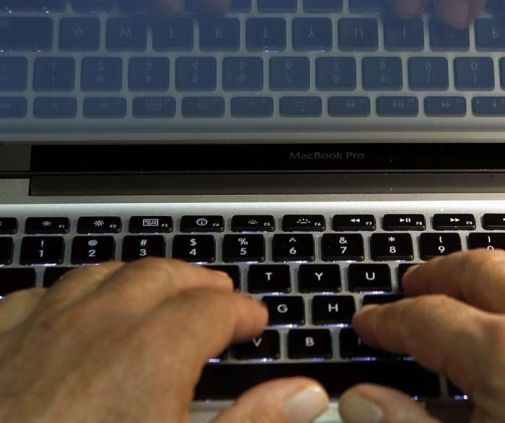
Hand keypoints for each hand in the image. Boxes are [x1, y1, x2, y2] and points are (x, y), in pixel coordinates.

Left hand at [0, 259, 328, 422]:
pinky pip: (38, 295)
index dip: (243, 310)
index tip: (254, 321)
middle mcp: (96, 326)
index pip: (215, 307)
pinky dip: (69, 295)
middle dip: (196, 283)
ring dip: (137, 279)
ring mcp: (39, 330)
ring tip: (155, 292)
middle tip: (216, 297)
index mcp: (151, 354)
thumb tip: (301, 395)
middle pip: (161, 275)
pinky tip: (74, 312)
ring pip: (100, 275)